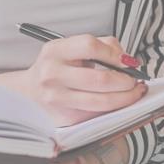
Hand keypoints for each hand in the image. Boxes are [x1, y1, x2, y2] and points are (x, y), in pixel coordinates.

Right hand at [0, 33, 148, 127]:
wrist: (28, 92)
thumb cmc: (56, 67)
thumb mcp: (70, 48)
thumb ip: (101, 46)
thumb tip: (128, 60)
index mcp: (55, 51)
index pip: (90, 46)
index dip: (115, 54)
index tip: (128, 61)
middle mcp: (52, 75)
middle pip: (100, 79)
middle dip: (126, 81)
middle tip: (135, 80)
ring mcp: (57, 99)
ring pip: (101, 102)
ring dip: (125, 97)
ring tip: (134, 91)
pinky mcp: (64, 117)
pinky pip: (97, 114)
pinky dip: (114, 109)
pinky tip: (121, 102)